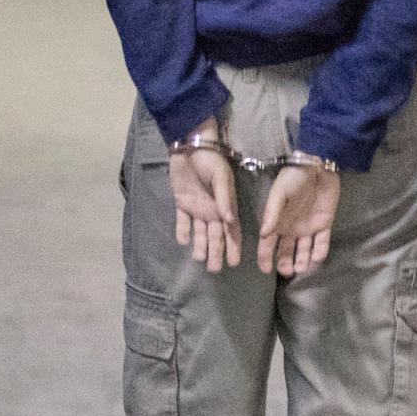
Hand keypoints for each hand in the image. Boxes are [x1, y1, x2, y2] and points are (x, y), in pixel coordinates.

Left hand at [167, 119, 241, 272]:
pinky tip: (183, 241)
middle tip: (214, 270)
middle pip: (215, 236)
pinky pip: (182, 220)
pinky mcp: (182, 202)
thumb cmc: (210, 160)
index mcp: (224, 205)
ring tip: (200, 260)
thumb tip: (228, 220)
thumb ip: (224, 199)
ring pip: (200, 232)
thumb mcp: (220, 177)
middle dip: (216, 252)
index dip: (233, 246)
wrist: (189, 146)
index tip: (234, 262)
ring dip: (200, 245)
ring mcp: (197, 207)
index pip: (231, 231)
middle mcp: (212, 210)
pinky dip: (182, 230)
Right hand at [257, 164, 340, 276]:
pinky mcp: (324, 224)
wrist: (319, 166)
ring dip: (302, 261)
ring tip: (301, 269)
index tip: (265, 270)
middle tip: (287, 272)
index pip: (268, 244)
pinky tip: (316, 258)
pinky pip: (322, 242)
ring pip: (303, 251)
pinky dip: (319, 252)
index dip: (265, 257)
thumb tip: (264, 234)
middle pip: (286, 251)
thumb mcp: (279, 193)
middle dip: (285, 263)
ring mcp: (308, 227)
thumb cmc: (294, 177)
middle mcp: (291, 228)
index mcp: (277, 221)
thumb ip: (272, 213)